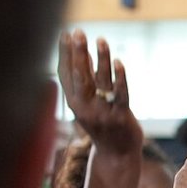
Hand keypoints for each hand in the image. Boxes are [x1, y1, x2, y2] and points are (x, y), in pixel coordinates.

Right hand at [56, 29, 142, 155]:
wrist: (117, 156)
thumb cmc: (102, 125)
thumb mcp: (88, 104)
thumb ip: (85, 81)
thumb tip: (83, 53)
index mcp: (73, 103)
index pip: (65, 74)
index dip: (65, 54)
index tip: (66, 33)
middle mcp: (84, 108)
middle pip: (79, 76)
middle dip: (78, 53)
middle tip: (78, 32)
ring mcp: (103, 113)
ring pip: (100, 82)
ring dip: (100, 60)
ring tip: (101, 40)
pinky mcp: (121, 117)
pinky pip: (120, 95)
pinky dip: (119, 78)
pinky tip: (119, 63)